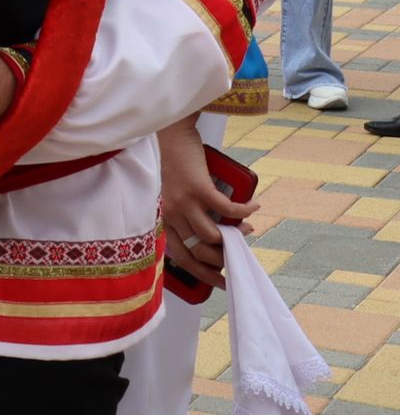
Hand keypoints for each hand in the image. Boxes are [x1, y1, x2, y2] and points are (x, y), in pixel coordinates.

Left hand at [157, 118, 249, 290]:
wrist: (166, 132)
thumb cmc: (167, 162)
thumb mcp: (168, 194)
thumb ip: (181, 214)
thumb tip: (212, 233)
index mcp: (159, 219)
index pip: (180, 257)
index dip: (201, 273)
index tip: (220, 282)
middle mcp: (168, 215)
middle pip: (197, 252)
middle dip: (221, 264)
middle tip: (238, 263)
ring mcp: (182, 203)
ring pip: (213, 236)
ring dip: (235, 237)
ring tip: (247, 231)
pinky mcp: (198, 188)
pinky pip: (228, 209)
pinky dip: (244, 211)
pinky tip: (254, 206)